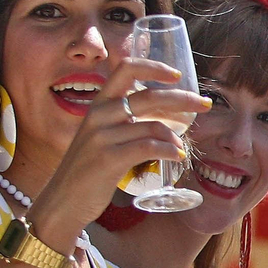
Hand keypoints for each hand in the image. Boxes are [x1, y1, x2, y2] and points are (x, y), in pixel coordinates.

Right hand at [27, 52, 207, 251]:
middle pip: (150, 96)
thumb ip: (123, 121)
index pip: (126, 69)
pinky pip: (149, 147)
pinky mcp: (108, 158)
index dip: (154, 67)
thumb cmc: (88, 169)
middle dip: (183, 99)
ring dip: (175, 136)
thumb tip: (163, 114)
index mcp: (98, 104)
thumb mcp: (101, 136)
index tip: (178, 75)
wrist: (62, 200)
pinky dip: (169, 151)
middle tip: (205, 105)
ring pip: (153, 125)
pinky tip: (177, 156)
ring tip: (180, 148)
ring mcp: (102, 136)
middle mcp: (98, 114)